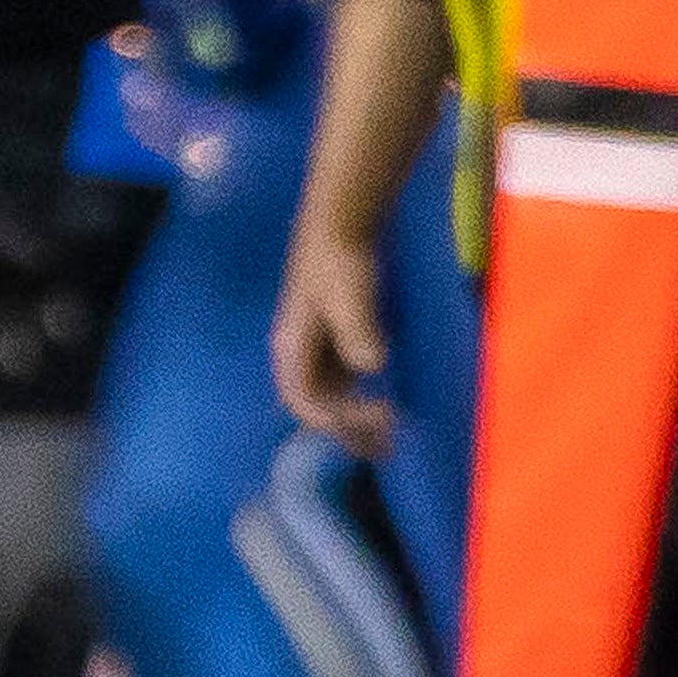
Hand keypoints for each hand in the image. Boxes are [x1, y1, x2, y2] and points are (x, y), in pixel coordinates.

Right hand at [273, 226, 396, 457]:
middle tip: (384, 450)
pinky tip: (380, 402)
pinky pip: (338, 381)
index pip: (305, 400)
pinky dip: (356, 399)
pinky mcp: (329, 337)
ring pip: (326, 396)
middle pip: (315, 405)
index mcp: (292, 347)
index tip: (373, 424)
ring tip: (385, 436)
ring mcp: (312, 347)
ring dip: (352, 419)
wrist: (338, 226)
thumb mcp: (349, 297)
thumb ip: (358, 333)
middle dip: (346, 431)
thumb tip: (371, 366)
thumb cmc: (339, 262)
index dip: (335, 420)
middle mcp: (296, 353)